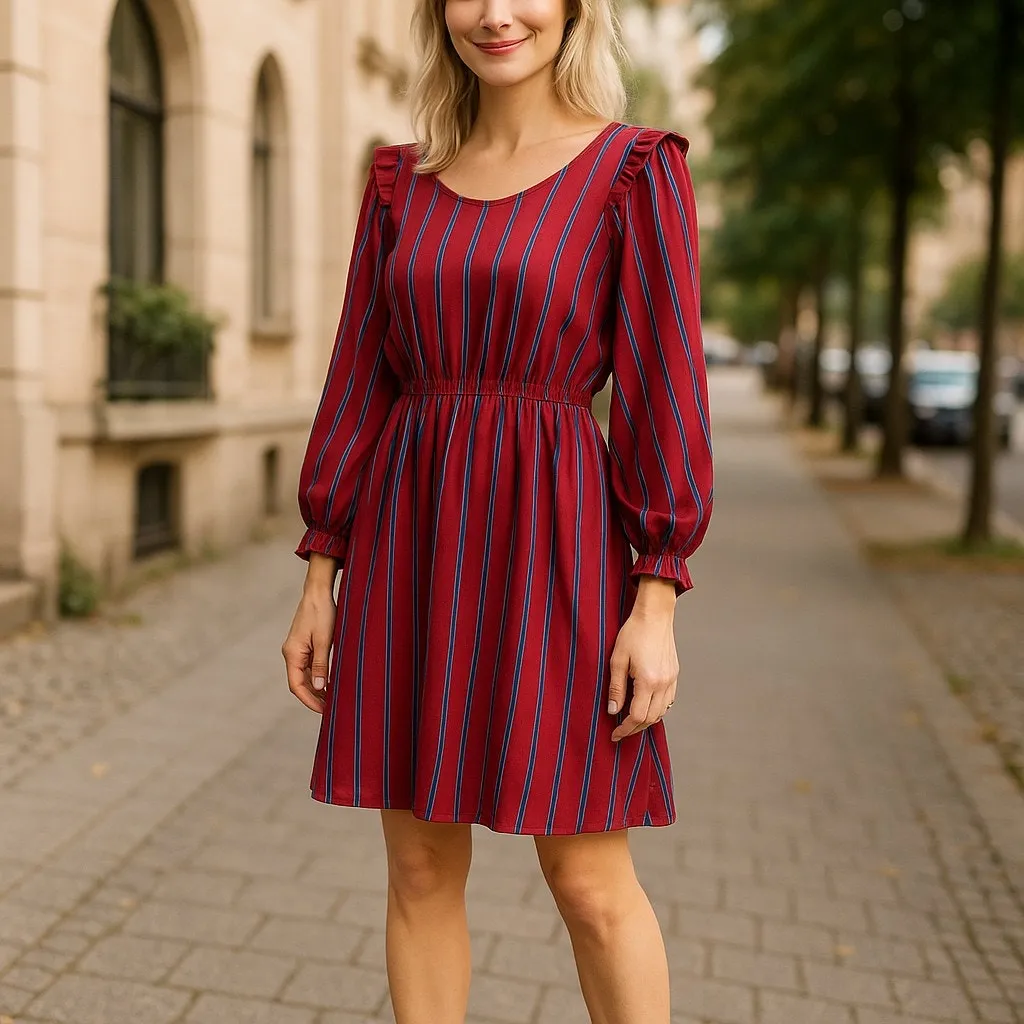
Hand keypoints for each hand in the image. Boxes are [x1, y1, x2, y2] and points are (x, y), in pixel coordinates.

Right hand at [282, 557, 337, 712]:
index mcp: (292, 654)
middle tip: (331, 709)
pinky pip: (308, 666)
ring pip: (304, 675)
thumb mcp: (324, 640)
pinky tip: (329, 682)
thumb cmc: (322, 613)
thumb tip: (320, 688)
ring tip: (332, 698)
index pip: (297, 685)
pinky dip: (317, 676)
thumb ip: (321, 665)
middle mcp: (291, 653)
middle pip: (299, 683)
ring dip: (316, 688)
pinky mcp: (304, 645)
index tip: (324, 710)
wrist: (318, 592)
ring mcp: (297, 649)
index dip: (309, 700)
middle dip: (314, 697)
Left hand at [608, 578, 677, 741]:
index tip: (614, 734)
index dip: (625, 729)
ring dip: (646, 720)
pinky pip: (668, 701)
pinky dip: (656, 709)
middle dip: (634, 728)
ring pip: (661, 712)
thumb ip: (616, 688)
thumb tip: (613, 711)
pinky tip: (645, 706)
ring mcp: (671, 680)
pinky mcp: (674, 674)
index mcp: (648, 681)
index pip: (637, 716)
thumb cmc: (633, 633)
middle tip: (620, 731)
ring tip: (630, 721)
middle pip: (650, 718)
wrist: (655, 615)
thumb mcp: (617, 660)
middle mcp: (663, 684)